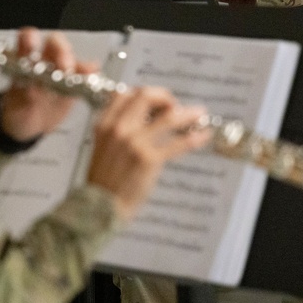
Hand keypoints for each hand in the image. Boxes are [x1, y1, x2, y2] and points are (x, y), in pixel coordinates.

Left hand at [0, 29, 97, 142]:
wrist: (31, 124)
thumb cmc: (20, 110)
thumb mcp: (17, 106)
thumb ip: (23, 96)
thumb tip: (32, 89)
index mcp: (24, 61)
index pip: (26, 39)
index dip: (30, 38)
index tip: (32, 44)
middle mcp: (45, 60)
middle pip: (55, 44)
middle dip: (61, 51)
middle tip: (65, 67)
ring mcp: (61, 71)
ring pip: (72, 59)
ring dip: (79, 64)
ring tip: (85, 73)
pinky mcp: (75, 84)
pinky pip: (85, 76)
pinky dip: (91, 75)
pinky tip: (95, 77)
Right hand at [86, 88, 209, 220]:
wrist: (99, 208)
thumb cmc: (103, 183)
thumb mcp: (101, 148)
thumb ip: (116, 131)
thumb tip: (139, 119)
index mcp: (104, 124)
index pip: (125, 94)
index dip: (144, 94)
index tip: (157, 101)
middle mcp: (119, 129)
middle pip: (146, 97)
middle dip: (165, 98)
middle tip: (175, 107)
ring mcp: (134, 143)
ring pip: (168, 118)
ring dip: (187, 113)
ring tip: (199, 113)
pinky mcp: (149, 160)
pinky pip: (177, 143)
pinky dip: (193, 137)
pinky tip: (202, 136)